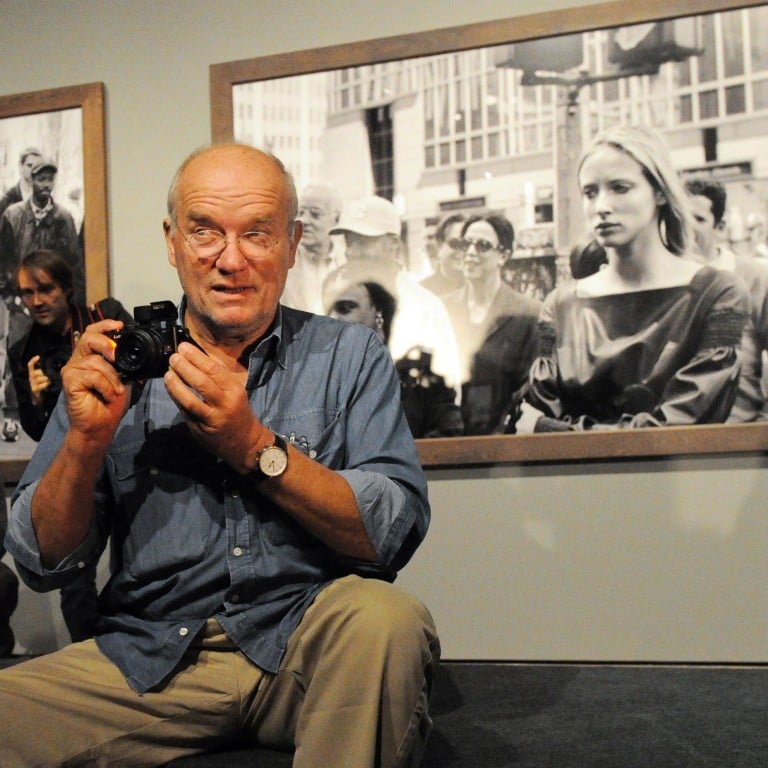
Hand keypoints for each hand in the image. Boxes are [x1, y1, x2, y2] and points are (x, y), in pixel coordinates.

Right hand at [26, 355, 51, 405]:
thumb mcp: (46, 378)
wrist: (41, 400)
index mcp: (33, 374)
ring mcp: (32, 384)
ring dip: (46, 379)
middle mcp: (31, 378)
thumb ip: (48, 372)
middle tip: (51, 376)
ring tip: (51, 381)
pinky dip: (45, 384)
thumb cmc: (45, 387)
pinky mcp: (34, 390)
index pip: (30, 365)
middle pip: (36, 372)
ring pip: (39, 378)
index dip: (33, 360)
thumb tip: (59, 366)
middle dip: (45, 373)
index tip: (38, 357)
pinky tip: (48, 384)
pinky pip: (39, 385)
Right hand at [60, 319, 129, 446]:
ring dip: (112, 377)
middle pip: (89, 339)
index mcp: (91, 356)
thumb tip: (138, 351)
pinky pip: (92, 376)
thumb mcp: (123, 378)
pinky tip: (108, 395)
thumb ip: (124, 363)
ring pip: (95, 361)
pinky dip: (105, 386)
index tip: (120, 325)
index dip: (105, 325)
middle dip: (107, 345)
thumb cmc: (111, 401)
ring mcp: (71, 370)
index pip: (93, 332)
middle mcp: (78, 360)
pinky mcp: (69, 382)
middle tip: (117, 356)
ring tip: (116, 390)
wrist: (101, 425)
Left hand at [164, 342, 269, 472]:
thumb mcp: (235, 392)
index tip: (184, 347)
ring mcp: (212, 419)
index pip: (214, 370)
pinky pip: (185, 412)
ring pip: (190, 400)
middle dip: (184, 367)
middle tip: (173, 357)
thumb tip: (195, 357)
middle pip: (201, 383)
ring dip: (176, 384)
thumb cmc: (238, 412)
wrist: (245, 443)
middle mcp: (225, 404)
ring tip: (168, 373)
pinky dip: (176, 398)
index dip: (197, 357)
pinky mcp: (200, 430)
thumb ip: (218, 377)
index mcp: (235, 390)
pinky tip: (171, 389)